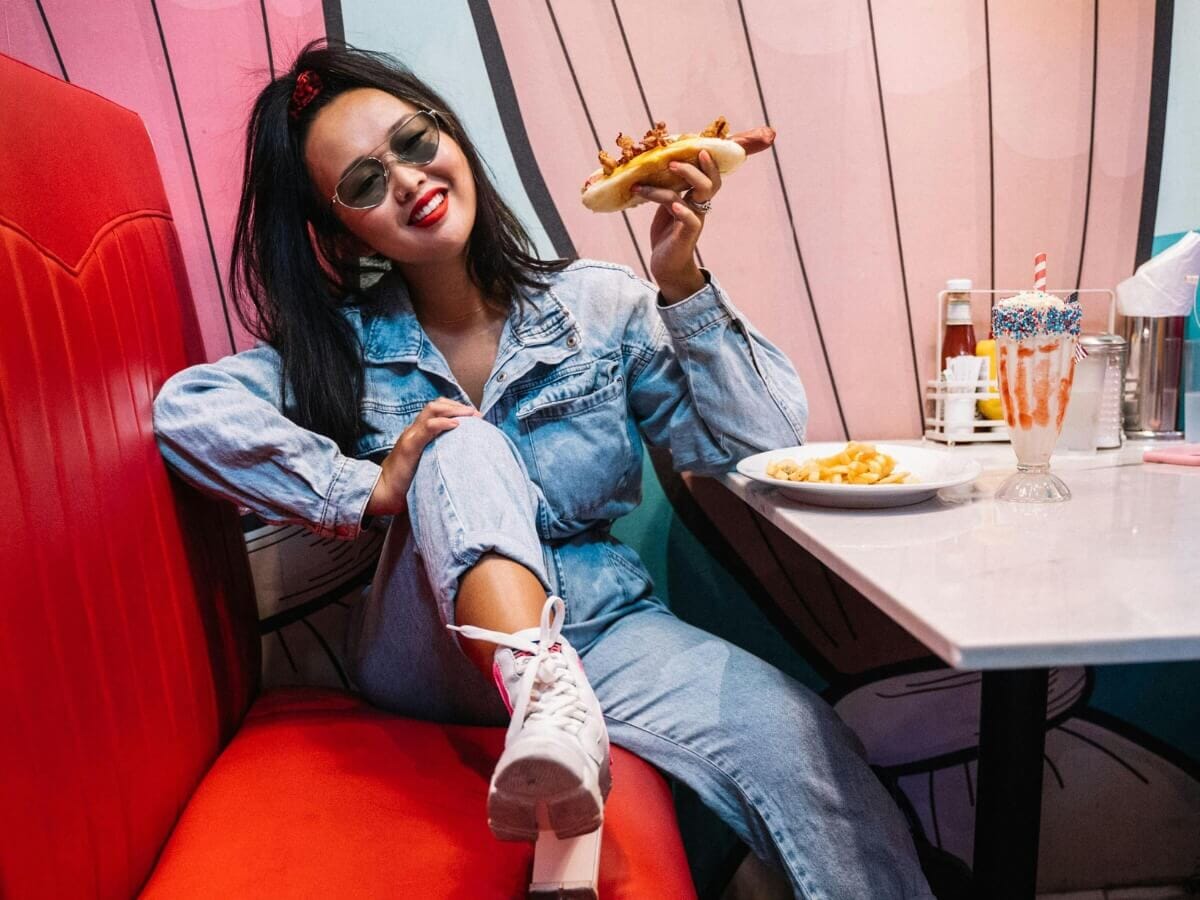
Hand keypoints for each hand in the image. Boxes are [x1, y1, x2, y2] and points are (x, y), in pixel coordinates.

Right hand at [365, 398, 478, 515]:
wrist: (383, 493)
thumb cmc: (405, 483)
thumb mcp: (425, 464)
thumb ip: (437, 456)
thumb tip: (460, 458)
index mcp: (417, 434)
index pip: (437, 411)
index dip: (456, 409)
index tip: (475, 417)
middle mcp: (413, 430)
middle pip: (436, 405)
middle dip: (459, 406)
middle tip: (477, 415)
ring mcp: (410, 436)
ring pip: (432, 410)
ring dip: (454, 410)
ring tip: (471, 415)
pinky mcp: (409, 447)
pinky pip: (427, 428)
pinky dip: (443, 423)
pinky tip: (457, 425)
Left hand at [635, 149, 721, 301]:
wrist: (666, 266)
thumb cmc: (666, 236)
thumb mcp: (665, 208)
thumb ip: (665, 190)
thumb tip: (650, 167)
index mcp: (694, 200)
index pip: (709, 177)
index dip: (707, 162)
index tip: (697, 145)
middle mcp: (698, 208)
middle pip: (709, 182)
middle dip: (696, 167)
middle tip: (674, 159)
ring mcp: (694, 220)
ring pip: (699, 195)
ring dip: (683, 179)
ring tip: (668, 169)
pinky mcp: (687, 235)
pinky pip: (690, 219)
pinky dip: (682, 210)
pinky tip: (674, 205)